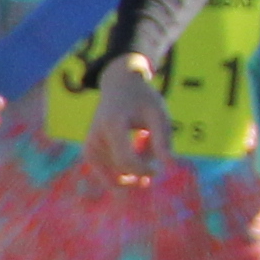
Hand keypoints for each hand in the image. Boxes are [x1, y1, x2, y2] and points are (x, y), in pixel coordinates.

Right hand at [89, 56, 173, 187]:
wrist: (120, 86)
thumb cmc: (143, 99)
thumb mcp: (158, 114)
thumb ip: (163, 140)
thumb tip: (170, 165)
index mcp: (113, 125)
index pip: (126, 161)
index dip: (143, 171)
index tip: (157, 170)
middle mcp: (96, 136)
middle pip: (121, 169)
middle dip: (139, 170)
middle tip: (152, 155)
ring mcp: (89, 146)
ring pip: (114, 174)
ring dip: (133, 169)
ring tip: (143, 142)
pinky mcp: (89, 152)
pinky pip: (107, 173)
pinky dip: (124, 170)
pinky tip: (135, 150)